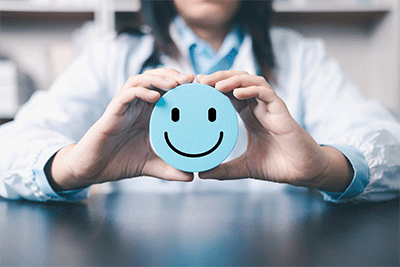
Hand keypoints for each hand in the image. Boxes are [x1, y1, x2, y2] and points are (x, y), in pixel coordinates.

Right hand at [48, 69, 194, 190]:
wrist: (94, 169)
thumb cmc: (121, 162)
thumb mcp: (151, 165)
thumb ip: (170, 169)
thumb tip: (191, 177)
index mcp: (149, 113)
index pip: (166, 90)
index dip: (182, 85)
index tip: (200, 86)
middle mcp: (138, 106)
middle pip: (155, 78)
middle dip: (173, 75)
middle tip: (191, 79)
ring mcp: (124, 106)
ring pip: (140, 80)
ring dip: (158, 78)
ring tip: (175, 84)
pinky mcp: (112, 112)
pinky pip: (125, 95)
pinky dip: (140, 91)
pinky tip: (154, 96)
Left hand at [197, 71, 352, 191]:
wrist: (302, 172)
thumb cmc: (277, 166)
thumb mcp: (244, 167)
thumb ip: (224, 170)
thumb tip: (201, 174)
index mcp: (248, 115)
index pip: (227, 93)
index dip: (211, 87)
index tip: (194, 88)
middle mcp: (257, 107)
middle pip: (236, 82)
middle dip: (218, 77)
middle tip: (199, 80)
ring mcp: (269, 106)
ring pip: (250, 81)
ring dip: (232, 79)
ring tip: (214, 84)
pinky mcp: (281, 110)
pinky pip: (266, 92)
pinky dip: (251, 89)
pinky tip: (237, 94)